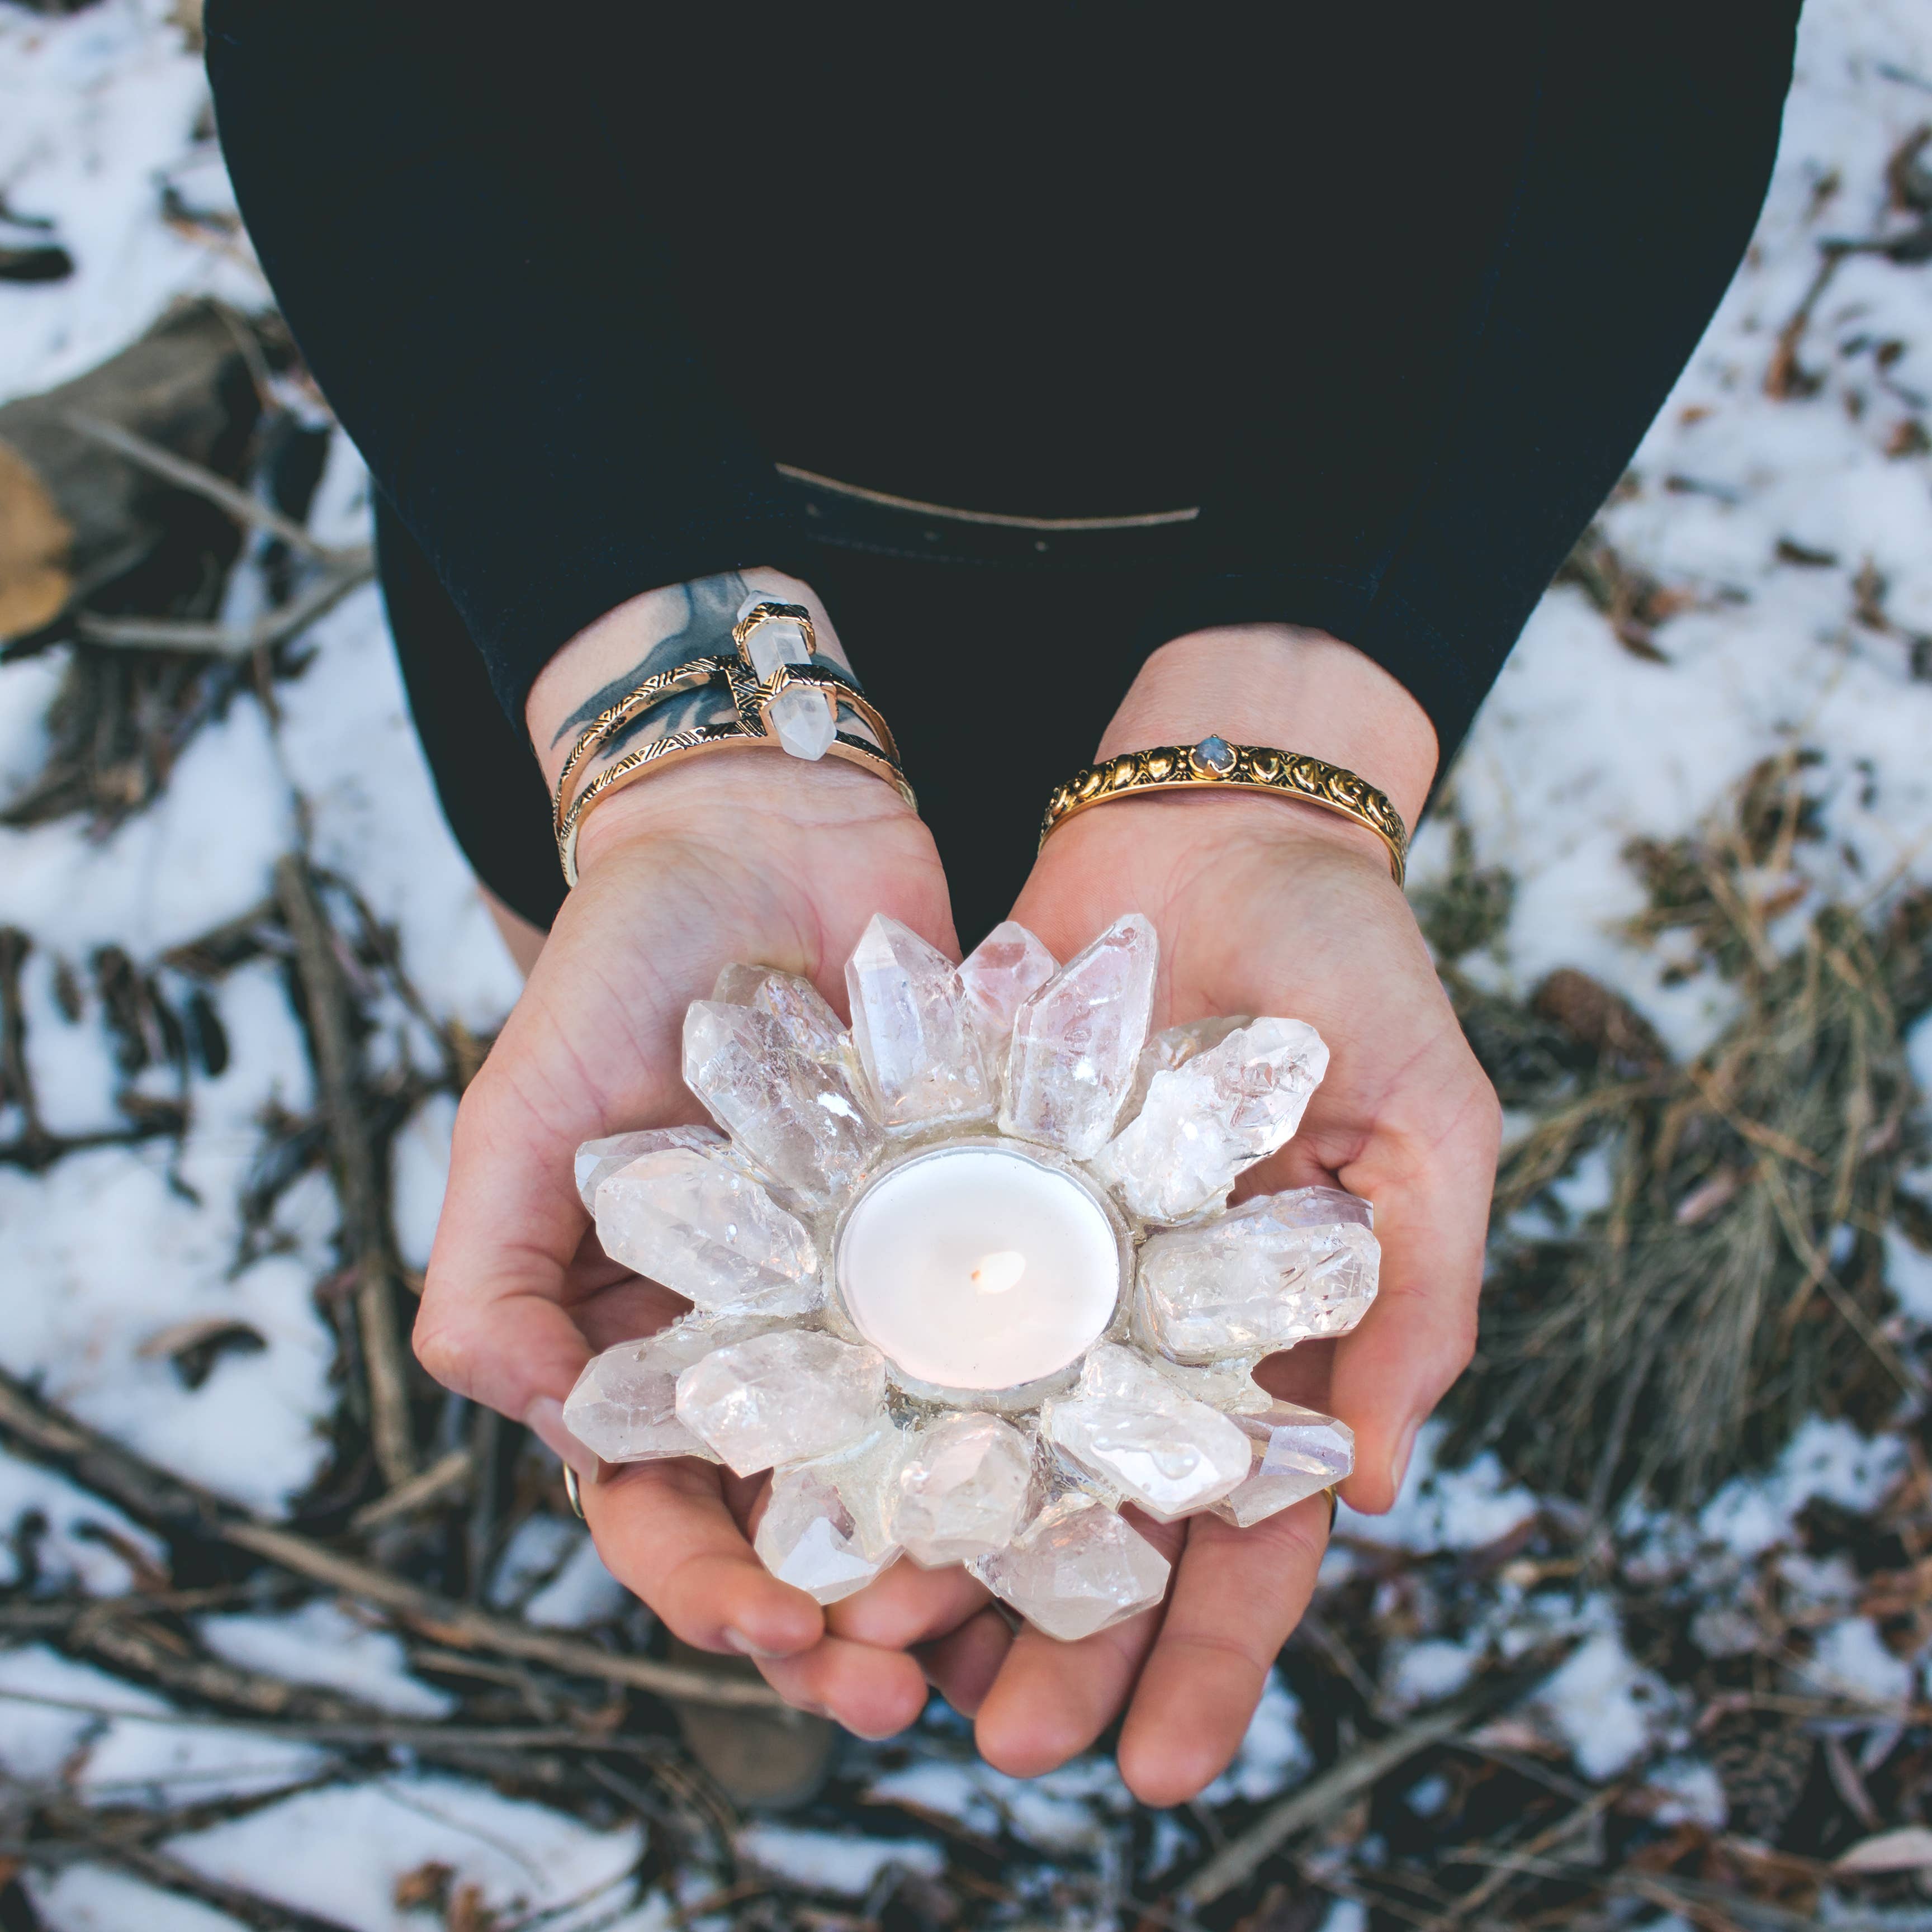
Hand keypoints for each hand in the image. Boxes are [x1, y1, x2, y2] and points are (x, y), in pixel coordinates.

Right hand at [415, 572, 970, 1734]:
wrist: (763, 828)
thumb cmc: (620, 962)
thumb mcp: (520, 1102)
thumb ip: (488, 1256)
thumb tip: (513, 1407)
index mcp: (642, 1331)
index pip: (659, 1503)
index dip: (707, 1590)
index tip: (780, 1637)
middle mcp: (765, 1329)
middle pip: (800, 1511)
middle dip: (849, 1606)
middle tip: (917, 1676)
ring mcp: (872, 1281)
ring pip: (916, 1446)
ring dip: (957, 1538)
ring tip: (1016, 1605)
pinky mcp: (967, 1218)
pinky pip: (1008, 1328)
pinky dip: (1047, 1399)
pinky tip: (1099, 1461)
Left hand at [911, 625, 1499, 1800]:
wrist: (1215, 831)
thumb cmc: (1352, 970)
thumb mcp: (1429, 1123)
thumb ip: (1417, 1292)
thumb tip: (1386, 1483)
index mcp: (1277, 1334)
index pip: (1252, 1527)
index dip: (1213, 1652)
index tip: (1160, 1762)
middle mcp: (1158, 1323)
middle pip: (1110, 1519)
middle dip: (1066, 1642)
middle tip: (1004, 1749)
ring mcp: (1060, 1266)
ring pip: (1003, 1443)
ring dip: (955, 1554)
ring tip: (885, 1652)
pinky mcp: (973, 1191)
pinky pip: (922, 1316)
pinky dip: (886, 1402)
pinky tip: (835, 1485)